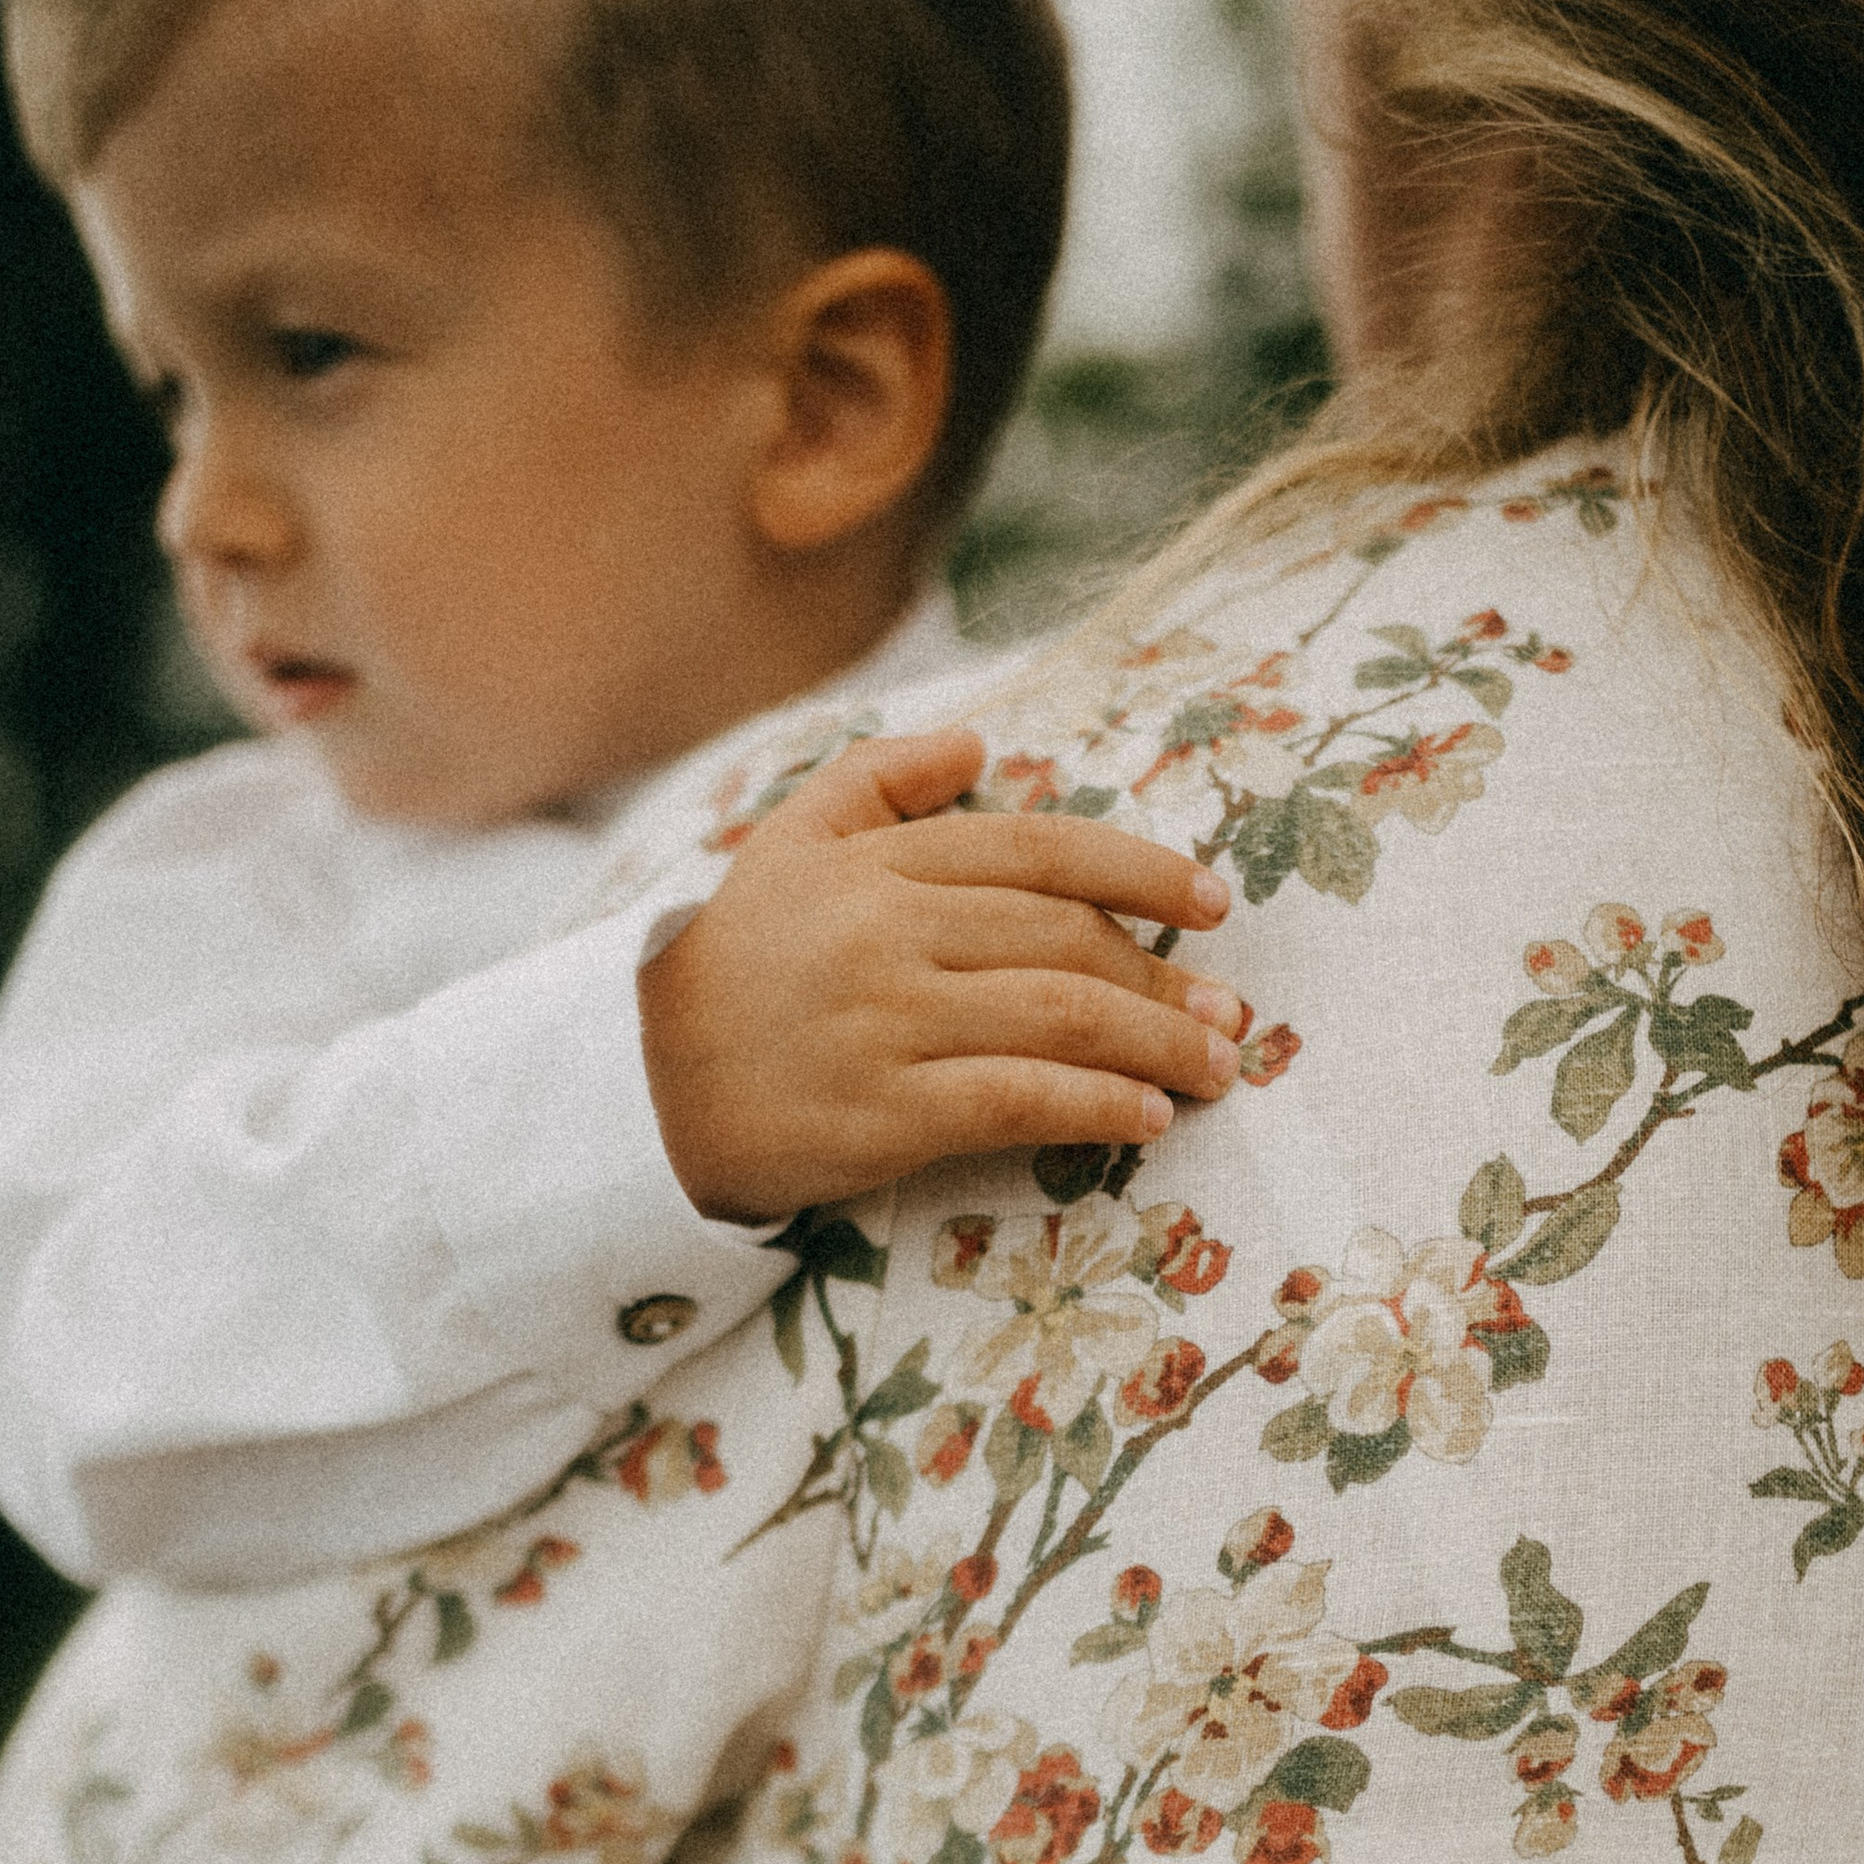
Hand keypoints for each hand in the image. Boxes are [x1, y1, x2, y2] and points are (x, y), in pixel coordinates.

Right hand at [638, 722, 1240, 1221]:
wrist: (635, 1093)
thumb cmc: (729, 971)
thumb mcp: (783, 849)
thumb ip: (874, 781)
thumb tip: (978, 745)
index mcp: (876, 864)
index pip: (1036, 850)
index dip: (1137, 870)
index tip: (1209, 904)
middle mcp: (888, 934)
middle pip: (1064, 941)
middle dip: (1162, 979)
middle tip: (1228, 1014)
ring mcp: (886, 1024)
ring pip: (1059, 1018)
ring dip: (1157, 1044)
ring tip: (1214, 1068)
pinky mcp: (883, 1114)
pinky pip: (1019, 1100)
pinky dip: (1096, 1105)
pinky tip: (1146, 1117)